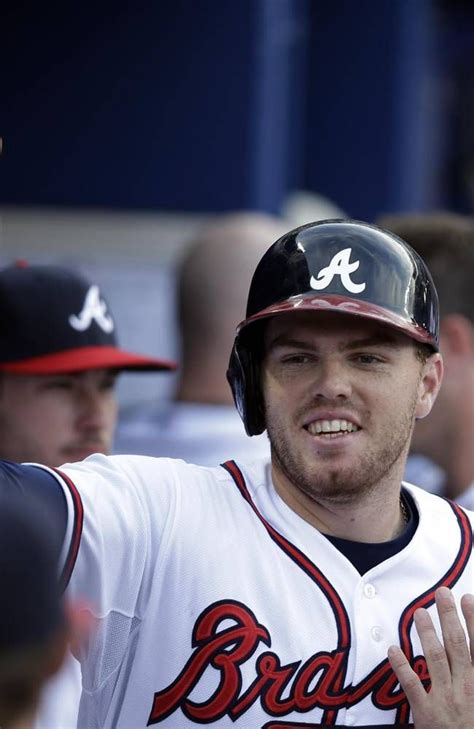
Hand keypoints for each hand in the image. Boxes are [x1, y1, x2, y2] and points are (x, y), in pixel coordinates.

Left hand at [388, 587, 473, 728]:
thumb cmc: (473, 722)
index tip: (468, 598)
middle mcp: (466, 688)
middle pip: (457, 645)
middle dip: (450, 616)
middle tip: (442, 592)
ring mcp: (446, 700)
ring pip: (435, 659)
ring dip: (427, 633)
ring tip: (420, 611)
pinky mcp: (427, 713)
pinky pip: (413, 686)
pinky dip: (402, 666)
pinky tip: (393, 649)